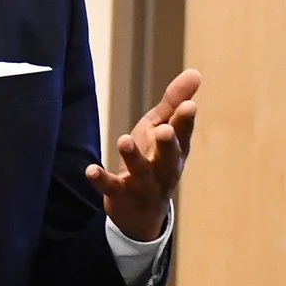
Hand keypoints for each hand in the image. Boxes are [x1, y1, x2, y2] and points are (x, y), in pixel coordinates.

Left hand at [87, 68, 198, 241]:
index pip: (183, 135)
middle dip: (167, 143)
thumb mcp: (162, 128)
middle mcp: (165, 170)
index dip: (186, 121)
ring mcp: (144, 185)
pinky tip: (90, 170)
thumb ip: (175, 102)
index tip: (189, 106)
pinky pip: (112, 188)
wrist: (141, 213)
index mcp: (176, 151)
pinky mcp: (121, 196)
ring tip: (123, 141)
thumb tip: (195, 72)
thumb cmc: (155, 160)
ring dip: (133, 157)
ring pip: (141, 172)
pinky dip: (102, 180)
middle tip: (164, 130)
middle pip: (169, 157)